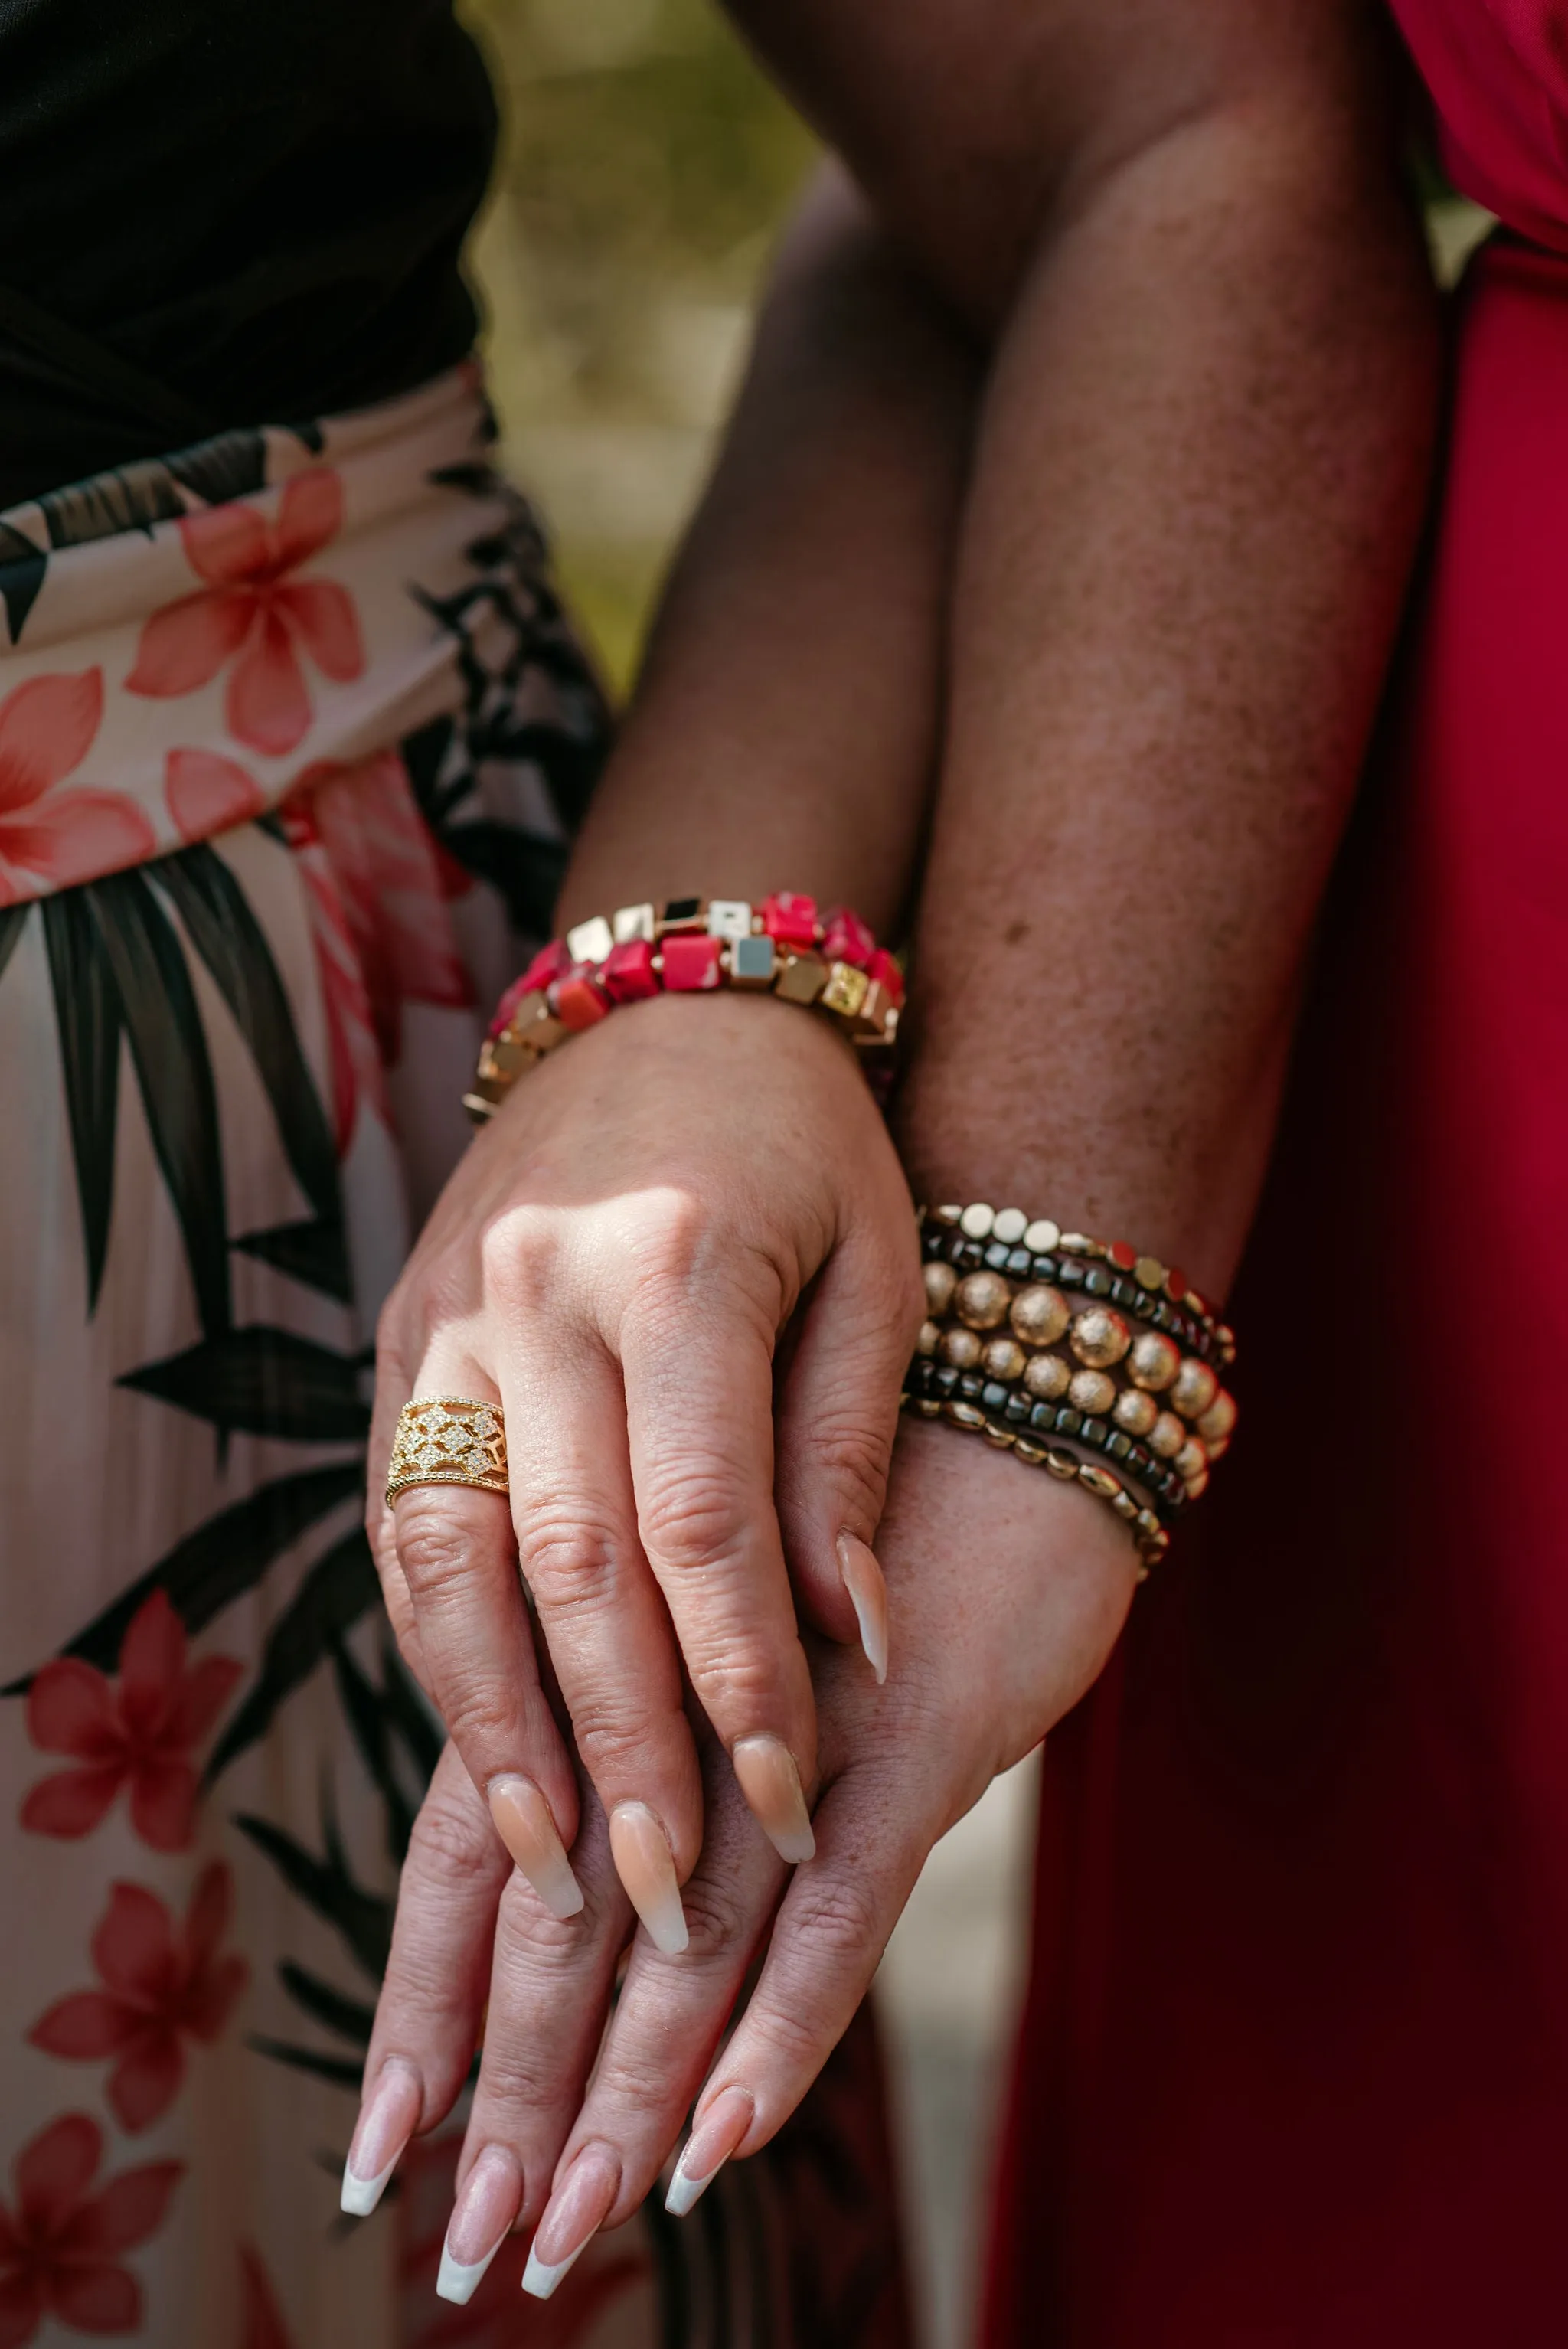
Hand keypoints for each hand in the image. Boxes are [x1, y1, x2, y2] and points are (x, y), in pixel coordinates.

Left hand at [343, 1416, 1135, 2293]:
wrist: (1015, 1378)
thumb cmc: (872, 1493)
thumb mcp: (747, 1603)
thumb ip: (669, 1708)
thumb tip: (612, 1860)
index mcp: (614, 1659)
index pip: (483, 1853)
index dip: (430, 1998)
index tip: (385, 2137)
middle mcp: (677, 1695)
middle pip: (563, 1922)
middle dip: (515, 2088)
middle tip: (464, 2244)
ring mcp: (793, 1720)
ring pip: (681, 1939)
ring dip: (618, 2092)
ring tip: (555, 2230)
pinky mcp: (912, 1736)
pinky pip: (834, 1906)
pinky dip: (778, 2027)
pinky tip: (720, 2132)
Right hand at [367, 990, 920, 1945]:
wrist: (669, 1007)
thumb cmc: (808, 1144)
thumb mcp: (878, 1270)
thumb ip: (847, 1454)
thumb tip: (853, 1644)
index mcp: (673, 1262)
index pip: (699, 1524)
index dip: (742, 1684)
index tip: (786, 1811)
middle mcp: (534, 1292)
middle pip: (564, 1565)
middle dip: (620, 1749)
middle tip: (665, 1900)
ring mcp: (446, 1314)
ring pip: (445, 1556)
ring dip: (493, 1726)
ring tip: (549, 1865)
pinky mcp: (403, 1334)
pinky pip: (402, 1513)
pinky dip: (441, 1642)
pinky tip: (485, 1739)